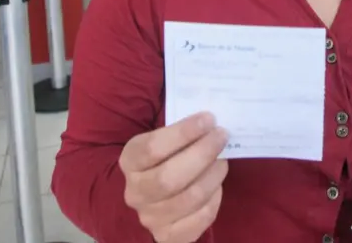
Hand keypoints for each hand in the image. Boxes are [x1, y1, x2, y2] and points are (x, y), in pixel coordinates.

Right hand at [120, 113, 229, 242]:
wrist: (155, 196)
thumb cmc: (165, 158)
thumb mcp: (163, 141)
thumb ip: (181, 133)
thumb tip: (211, 122)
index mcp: (129, 161)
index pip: (152, 148)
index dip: (183, 133)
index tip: (208, 120)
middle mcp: (135, 192)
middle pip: (169, 178)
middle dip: (202, 154)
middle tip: (221, 137)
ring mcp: (150, 217)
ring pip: (189, 198)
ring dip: (212, 176)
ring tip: (222, 161)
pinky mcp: (168, 235)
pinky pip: (199, 219)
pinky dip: (214, 200)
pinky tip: (216, 186)